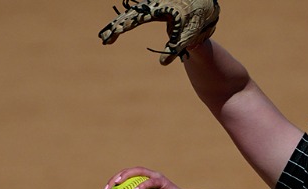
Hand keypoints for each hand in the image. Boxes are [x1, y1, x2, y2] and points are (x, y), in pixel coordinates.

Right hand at [98, 0, 220, 65]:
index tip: (113, 35)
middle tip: (103, 38)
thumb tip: (162, 63)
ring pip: (131, 13)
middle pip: (130, 15)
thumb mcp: (189, 34)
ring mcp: (153, 5)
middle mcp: (154, 5)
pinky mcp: (155, 7)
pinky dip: (126, 21)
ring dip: (118, 24)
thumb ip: (175, 48)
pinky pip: (137, 14)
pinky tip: (118, 27)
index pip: (137, 19)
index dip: (123, 27)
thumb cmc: (198, 17)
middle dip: (115, 26)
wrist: (204, 1)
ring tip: (105, 35)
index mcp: (160, 9)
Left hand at [105, 168, 194, 188]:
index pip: (126, 178)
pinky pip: (150, 182)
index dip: (114, 181)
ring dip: (126, 176)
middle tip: (108, 188)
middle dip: (116, 177)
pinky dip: (142, 186)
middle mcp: (148, 176)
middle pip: (129, 171)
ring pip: (138, 172)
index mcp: (143, 181)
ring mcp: (155, 176)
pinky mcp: (162, 180)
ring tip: (118, 184)